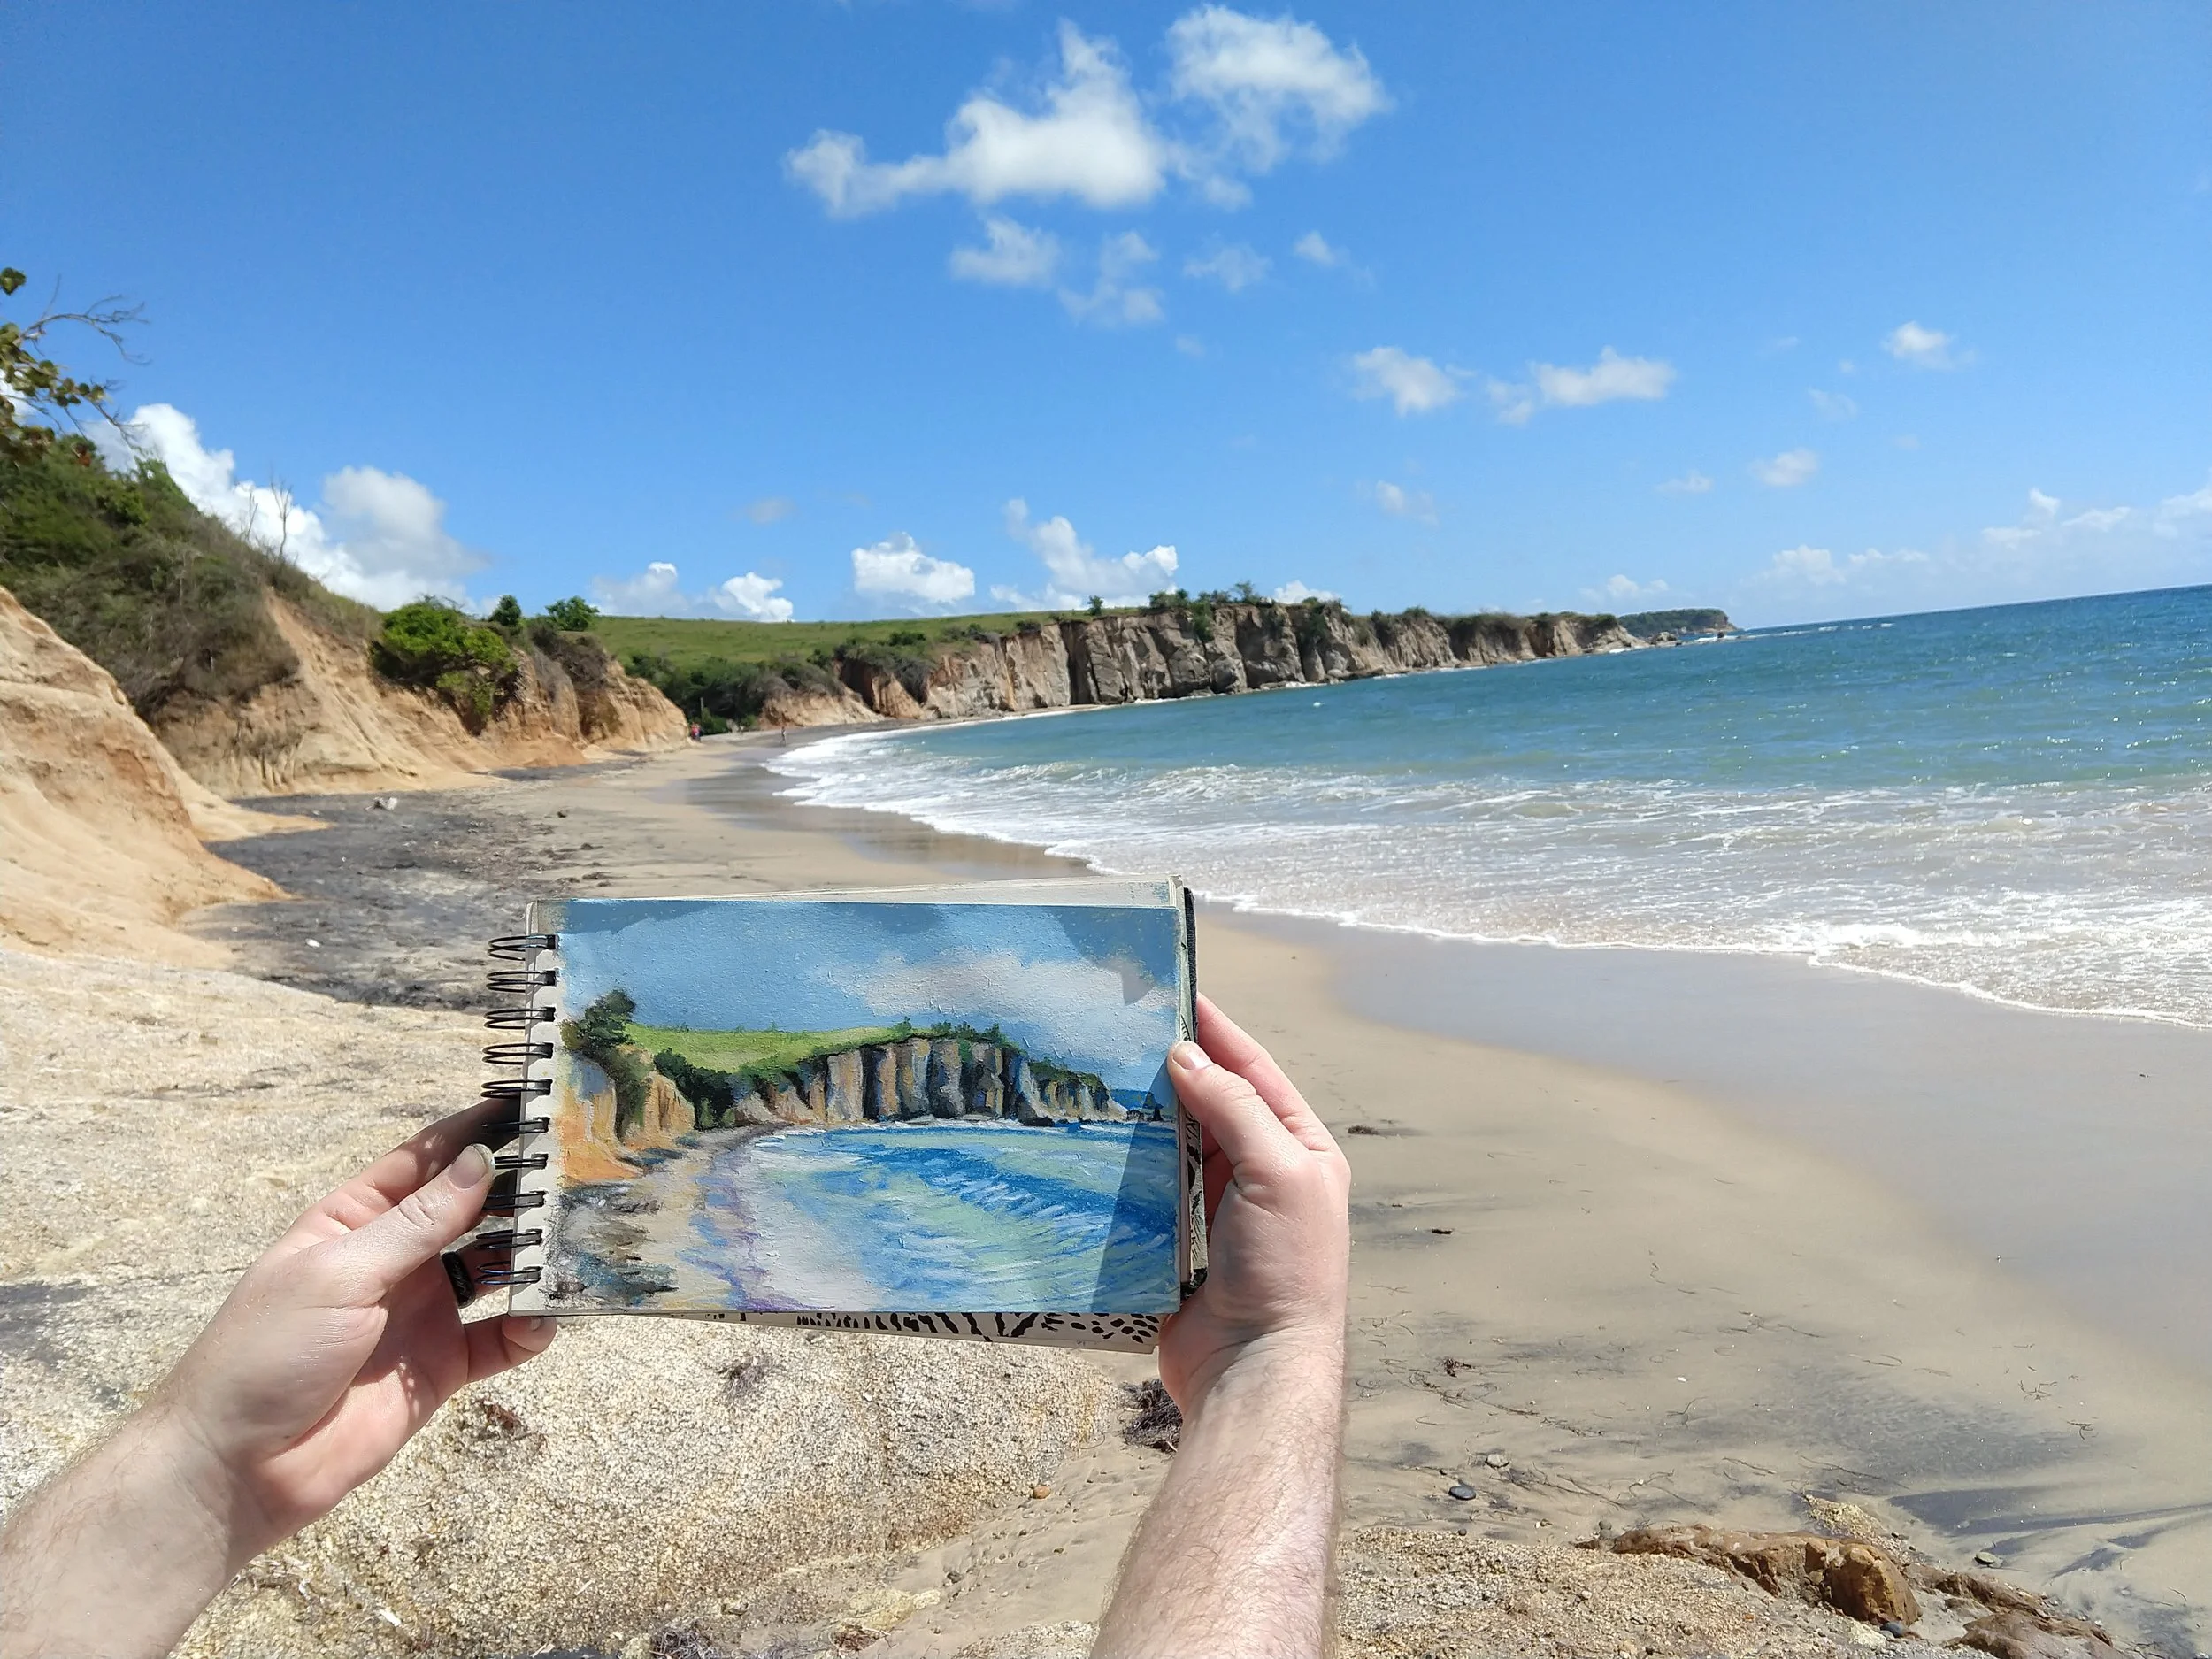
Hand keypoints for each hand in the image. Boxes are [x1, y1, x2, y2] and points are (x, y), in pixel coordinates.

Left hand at [0, 1100, 558, 1658]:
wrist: (238, 1468)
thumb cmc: (267, 1353)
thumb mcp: (338, 1274)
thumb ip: (416, 1223)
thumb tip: (482, 1160)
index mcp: (357, 1220)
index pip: (426, 1160)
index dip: (475, 1132)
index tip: (534, 1105)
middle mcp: (397, 1259)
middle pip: (472, 1211)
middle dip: (520, 1194)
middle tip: (580, 1175)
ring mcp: (423, 1312)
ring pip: (496, 1270)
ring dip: (533, 1258)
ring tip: (578, 1244)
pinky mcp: (442, 1367)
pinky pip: (500, 1339)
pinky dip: (528, 1328)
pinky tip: (543, 1320)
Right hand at [1095, 997, 1350, 1657]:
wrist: (1253, 1370)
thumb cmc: (1284, 1268)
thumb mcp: (1275, 1172)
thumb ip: (1232, 1108)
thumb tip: (1184, 1055)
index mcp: (1300, 1151)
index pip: (1255, 1073)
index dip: (1218, 1033)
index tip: (1176, 994)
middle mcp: (1262, 1175)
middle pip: (1210, 1105)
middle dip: (1171, 1070)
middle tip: (1121, 1031)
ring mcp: (1217, 1212)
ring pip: (1174, 1146)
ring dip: (1142, 1116)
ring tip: (1096, 1076)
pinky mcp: (1177, 1243)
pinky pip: (1147, 1191)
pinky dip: (1123, 1166)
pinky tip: (1092, 1141)